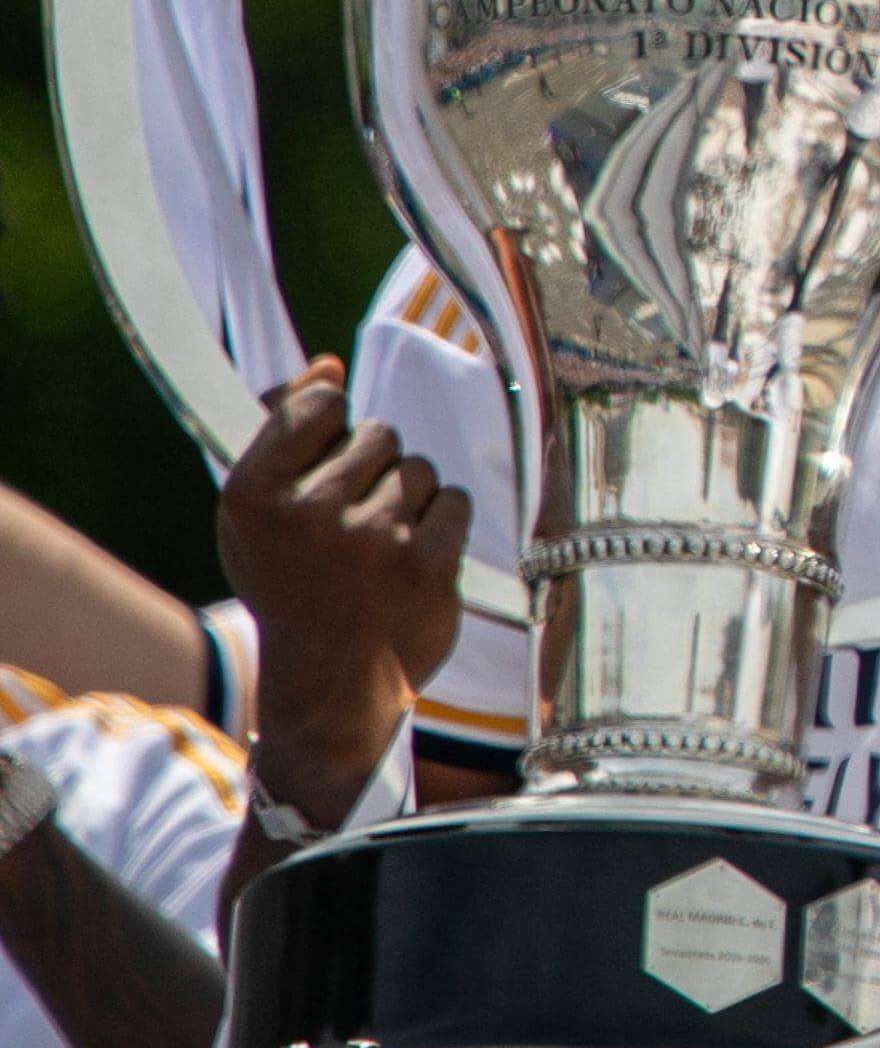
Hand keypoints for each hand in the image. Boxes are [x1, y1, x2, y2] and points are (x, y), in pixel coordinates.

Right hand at [218, 358, 472, 811]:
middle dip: (373, 469)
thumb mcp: (260, 513)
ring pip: (420, 469)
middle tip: (348, 526)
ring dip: (409, 501)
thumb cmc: (293, 584)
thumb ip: (285, 432)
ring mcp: (372, 540)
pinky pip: (456, 502)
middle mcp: (310, 513)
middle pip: (378, 433)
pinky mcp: (427, 565)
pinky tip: (412, 561)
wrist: (328, 683)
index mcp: (254, 496)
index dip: (331, 426)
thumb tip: (325, 364)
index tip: (325, 462)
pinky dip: (442, 526)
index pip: (319, 403)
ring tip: (377, 549)